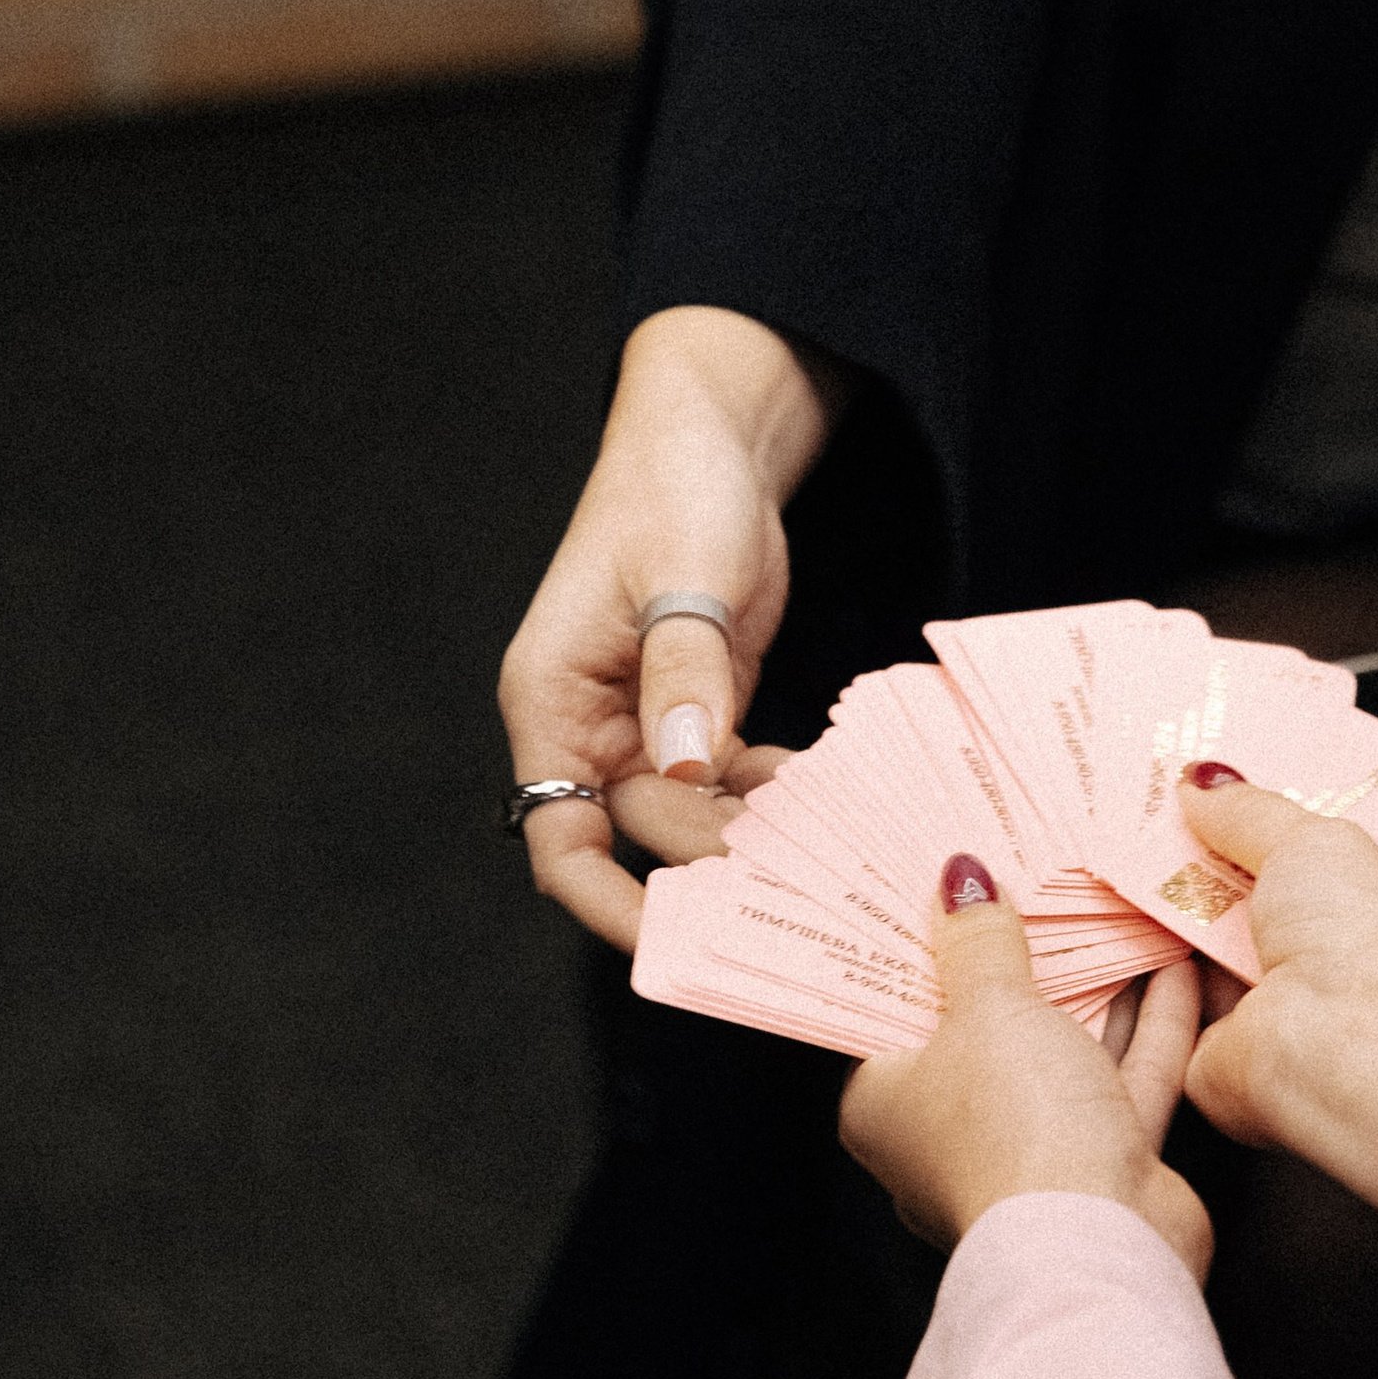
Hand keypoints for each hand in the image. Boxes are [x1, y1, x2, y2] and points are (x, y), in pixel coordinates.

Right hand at [499, 307, 843, 949]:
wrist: (712, 435)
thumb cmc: (672, 489)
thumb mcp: (683, 582)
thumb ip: (685, 678)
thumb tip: (688, 768)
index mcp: (552, 699)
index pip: (557, 836)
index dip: (604, 901)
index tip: (665, 943)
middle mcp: (590, 724)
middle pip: (640, 834)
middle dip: (709, 866)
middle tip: (794, 895)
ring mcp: (645, 723)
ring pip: (693, 815)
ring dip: (752, 835)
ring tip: (823, 855)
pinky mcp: (699, 710)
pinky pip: (728, 781)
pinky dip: (772, 795)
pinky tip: (826, 800)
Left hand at [841, 864, 1211, 1279]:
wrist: (1100, 1243)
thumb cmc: (1014, 1132)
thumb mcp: (989, 1009)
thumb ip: (980, 940)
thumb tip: (959, 880)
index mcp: (886, 1101)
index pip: (888, 1005)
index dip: (919, 942)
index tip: (942, 885)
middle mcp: (951, 1128)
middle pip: (982, 1023)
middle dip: (1019, 956)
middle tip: (1035, 878)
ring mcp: (1029, 1146)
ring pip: (1061, 1050)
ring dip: (1096, 986)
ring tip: (1116, 909)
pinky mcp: (1099, 1160)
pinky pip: (1121, 1078)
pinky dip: (1146, 1026)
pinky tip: (1172, 966)